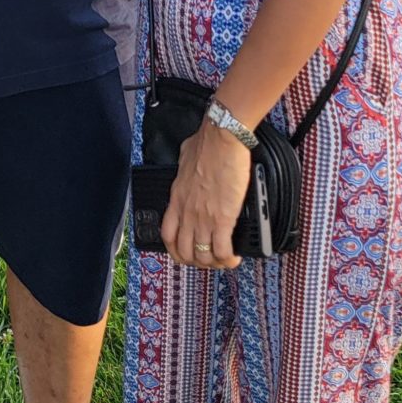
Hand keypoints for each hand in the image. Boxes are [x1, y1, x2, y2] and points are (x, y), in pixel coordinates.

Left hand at [161, 125, 248, 269]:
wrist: (222, 139)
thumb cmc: (207, 143)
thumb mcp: (185, 156)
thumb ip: (185, 164)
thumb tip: (188, 160)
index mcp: (177, 198)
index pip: (167, 234)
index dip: (175, 250)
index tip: (185, 253)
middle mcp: (186, 212)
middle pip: (184, 251)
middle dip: (196, 262)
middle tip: (208, 260)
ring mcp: (203, 217)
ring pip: (202, 256)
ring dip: (213, 263)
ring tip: (223, 260)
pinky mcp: (222, 219)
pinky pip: (221, 250)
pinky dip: (228, 259)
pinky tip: (234, 258)